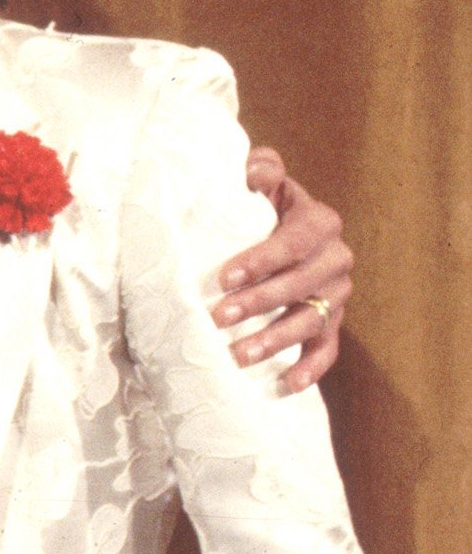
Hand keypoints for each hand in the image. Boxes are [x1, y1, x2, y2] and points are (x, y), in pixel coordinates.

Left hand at [215, 147, 350, 391]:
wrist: (279, 229)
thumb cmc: (259, 205)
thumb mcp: (261, 180)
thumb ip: (260, 168)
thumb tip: (254, 171)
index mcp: (319, 222)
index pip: (293, 242)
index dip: (260, 260)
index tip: (223, 277)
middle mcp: (335, 259)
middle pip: (301, 285)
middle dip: (259, 303)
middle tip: (218, 318)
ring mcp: (336, 294)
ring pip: (311, 321)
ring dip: (276, 340)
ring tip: (238, 355)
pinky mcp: (331, 323)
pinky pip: (326, 349)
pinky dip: (310, 368)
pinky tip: (286, 384)